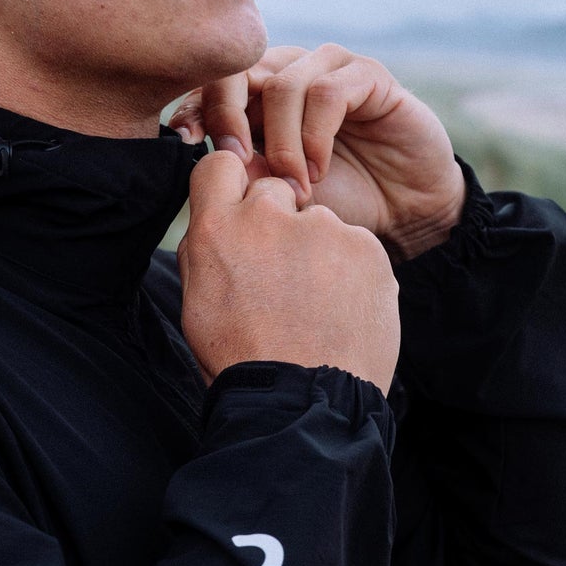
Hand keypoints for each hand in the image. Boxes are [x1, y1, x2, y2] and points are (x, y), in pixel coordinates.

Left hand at [169, 44, 466, 260]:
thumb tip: (199, 148)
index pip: (213, 82)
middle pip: (240, 70)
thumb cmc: (336, 200)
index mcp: (259, 93)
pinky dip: (316, 137)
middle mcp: (291, 70)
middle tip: (236, 164)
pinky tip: (319, 170)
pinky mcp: (367, 75)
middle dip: (228, 115)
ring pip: (284, 85)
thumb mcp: (275, 189)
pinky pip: (328, 93)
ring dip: (284, 142)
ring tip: (295, 186)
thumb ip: (241, 166)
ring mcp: (329, 68)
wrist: (402, 211)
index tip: (183, 142)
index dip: (195, 107)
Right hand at [177, 150, 399, 392]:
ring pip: (321, 224)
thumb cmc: (242, 358)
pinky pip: (357, 248)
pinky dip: (353, 273)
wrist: (304, 402)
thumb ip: (208, 246)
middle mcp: (270, 215)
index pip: (222, 164)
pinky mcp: (368, 247)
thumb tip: (219, 216)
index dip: (233, 184)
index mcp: (217, 228)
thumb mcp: (197, 300)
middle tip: (283, 276)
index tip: (242, 209)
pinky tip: (343, 312)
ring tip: (317, 307)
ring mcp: (324, 228)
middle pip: (275, 190)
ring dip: (319, 252)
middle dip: (279, 222)